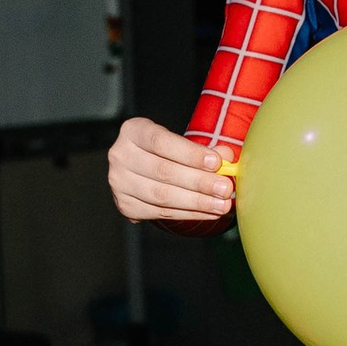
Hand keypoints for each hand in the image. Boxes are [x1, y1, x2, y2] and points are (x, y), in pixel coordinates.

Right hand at [109, 117, 236, 231]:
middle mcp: (120, 156)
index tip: (216, 163)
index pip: (161, 142)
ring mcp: (119, 183)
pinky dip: (189, 214)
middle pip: (163, 171)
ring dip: (197, 202)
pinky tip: (208, 212)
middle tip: (225, 189)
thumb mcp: (183, 143)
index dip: (190, 154)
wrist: (145, 169)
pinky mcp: (126, 206)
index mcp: (133, 131)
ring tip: (222, 204)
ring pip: (162, 196)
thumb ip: (205, 149)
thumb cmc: (168, 152)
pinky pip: (161, 213)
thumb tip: (226, 156)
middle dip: (199, 182)